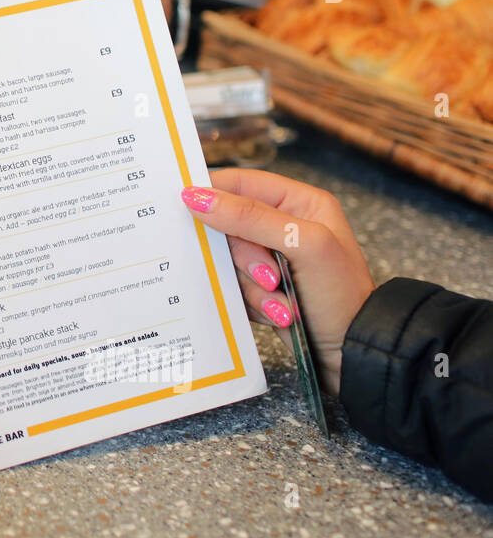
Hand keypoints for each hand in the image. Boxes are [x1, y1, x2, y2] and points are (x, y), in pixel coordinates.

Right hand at [180, 169, 375, 396]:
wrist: (353, 353)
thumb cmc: (342, 296)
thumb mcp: (302, 245)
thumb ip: (250, 217)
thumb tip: (197, 196)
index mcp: (299, 202)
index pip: (242, 184)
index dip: (213, 193)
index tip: (185, 204)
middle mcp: (283, 225)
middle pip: (229, 226)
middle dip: (245, 258)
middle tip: (269, 278)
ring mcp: (270, 258)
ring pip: (228, 260)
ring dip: (250, 285)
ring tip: (281, 303)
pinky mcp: (260, 286)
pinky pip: (232, 284)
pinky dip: (250, 301)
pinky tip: (278, 311)